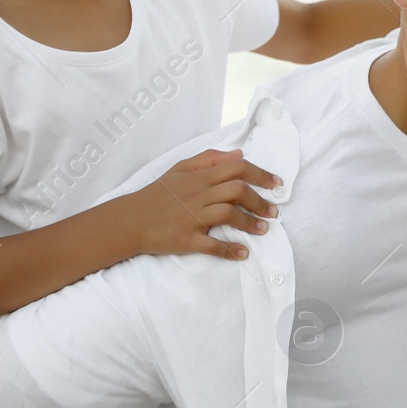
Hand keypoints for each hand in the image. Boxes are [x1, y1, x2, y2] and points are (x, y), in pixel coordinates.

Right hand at [118, 148, 281, 260]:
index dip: (260, 174)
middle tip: (273, 212)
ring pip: (229, 214)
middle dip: (261, 201)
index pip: (237, 169)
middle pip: (237, 190)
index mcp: (199, 177)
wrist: (129, 220)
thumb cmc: (157, 194)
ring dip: (250, 223)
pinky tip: (243, 253)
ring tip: (263, 230)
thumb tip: (239, 153)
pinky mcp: (186, 239)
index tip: (277, 184)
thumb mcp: (180, 169)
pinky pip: (212, 245)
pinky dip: (230, 250)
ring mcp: (192, 217)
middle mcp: (198, 195)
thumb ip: (209, 159)